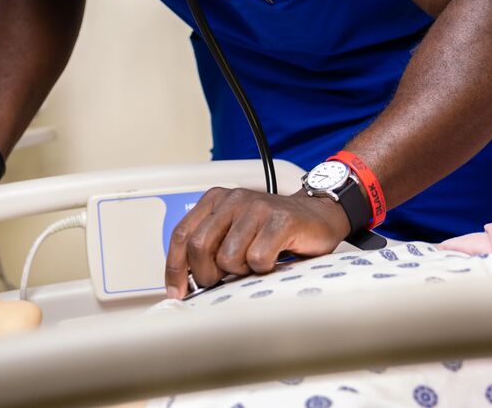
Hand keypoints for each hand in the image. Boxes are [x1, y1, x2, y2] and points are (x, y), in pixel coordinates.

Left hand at [164, 187, 349, 298]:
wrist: (317, 215)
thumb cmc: (272, 229)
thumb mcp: (233, 232)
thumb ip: (210, 247)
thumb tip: (185, 284)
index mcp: (214, 200)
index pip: (181, 234)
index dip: (174, 267)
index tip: (176, 292)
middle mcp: (232, 199)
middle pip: (199, 247)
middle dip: (206, 275)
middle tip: (220, 282)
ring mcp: (256, 207)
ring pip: (228, 257)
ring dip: (240, 271)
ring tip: (254, 263)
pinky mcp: (280, 220)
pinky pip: (257, 259)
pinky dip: (263, 269)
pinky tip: (273, 259)